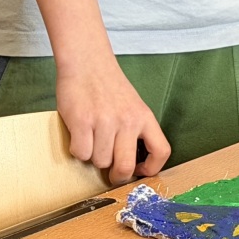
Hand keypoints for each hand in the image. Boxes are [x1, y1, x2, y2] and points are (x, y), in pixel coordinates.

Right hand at [56, 55, 170, 185]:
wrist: (88, 63)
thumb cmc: (109, 86)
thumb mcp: (133, 106)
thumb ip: (135, 130)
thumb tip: (132, 163)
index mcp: (145, 117)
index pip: (161, 151)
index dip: (152, 168)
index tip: (139, 171)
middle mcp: (128, 121)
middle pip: (125, 167)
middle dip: (116, 176)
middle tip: (110, 172)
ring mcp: (105, 122)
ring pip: (99, 162)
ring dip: (93, 157)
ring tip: (93, 139)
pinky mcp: (82, 122)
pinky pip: (81, 153)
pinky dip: (78, 150)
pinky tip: (80, 136)